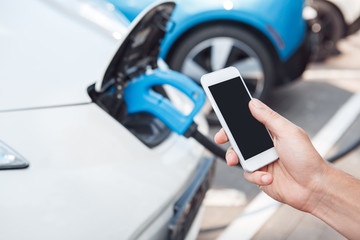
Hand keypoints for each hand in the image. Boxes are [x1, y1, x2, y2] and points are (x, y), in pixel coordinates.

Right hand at [214, 99, 329, 212]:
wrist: (314, 187)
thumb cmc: (306, 158)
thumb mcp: (288, 132)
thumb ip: (269, 117)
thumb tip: (253, 103)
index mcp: (270, 132)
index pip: (248, 123)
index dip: (234, 121)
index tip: (224, 119)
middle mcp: (264, 146)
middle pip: (238, 140)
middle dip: (228, 139)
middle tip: (221, 139)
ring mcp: (261, 161)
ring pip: (238, 158)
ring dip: (238, 159)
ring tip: (242, 162)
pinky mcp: (260, 176)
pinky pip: (248, 175)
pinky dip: (256, 176)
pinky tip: (269, 177)